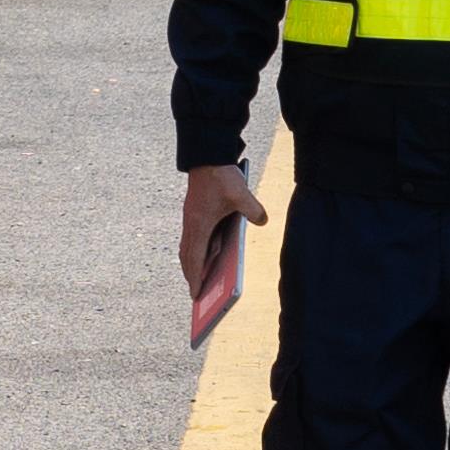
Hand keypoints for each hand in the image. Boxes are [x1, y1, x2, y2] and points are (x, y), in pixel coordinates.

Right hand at [178, 163, 262, 303]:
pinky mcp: (193, 213)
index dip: (195, 277)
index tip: (195, 294)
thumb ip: (252, 210)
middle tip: (196, 293)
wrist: (206, 155)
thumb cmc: (221, 176)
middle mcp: (191, 224)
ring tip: (198, 278)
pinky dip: (195, 250)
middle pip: (187, 256)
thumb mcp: (241, 194)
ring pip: (187, 247)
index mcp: (200, 224)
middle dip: (191, 275)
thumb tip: (262, 221)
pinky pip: (191, 238)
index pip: (195, 258)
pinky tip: (205, 254)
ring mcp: (190, 218)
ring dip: (191, 263)